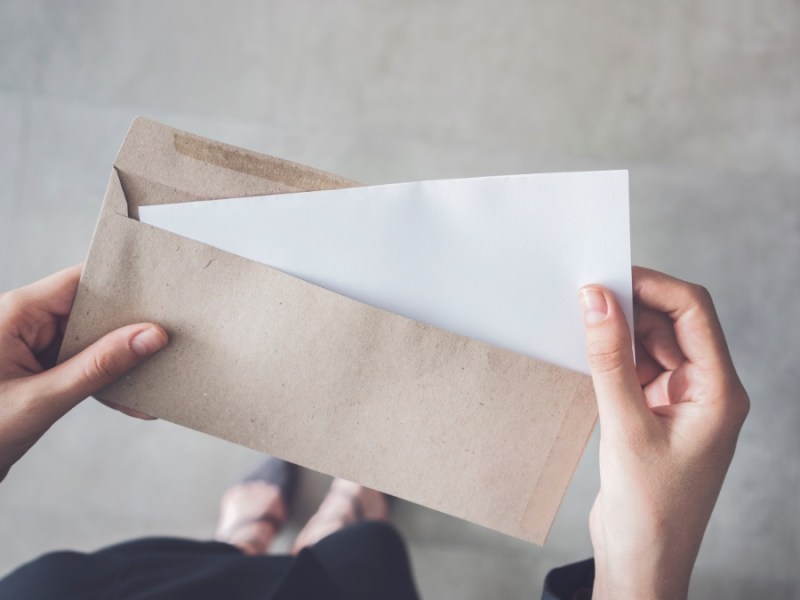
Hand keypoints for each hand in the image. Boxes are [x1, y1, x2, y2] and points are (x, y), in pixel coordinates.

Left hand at [0, 265, 167, 482]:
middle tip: (169, 340)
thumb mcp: (42, 399)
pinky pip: (79, 362)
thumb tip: (149, 337)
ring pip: (89, 339)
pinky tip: (131, 398)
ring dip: (120, 359)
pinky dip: (103, 379)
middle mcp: (23, 321)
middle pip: (90, 310)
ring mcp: (29, 344)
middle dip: (129, 328)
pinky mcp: (35, 367)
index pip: (80, 282)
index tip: (162, 293)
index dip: (123, 283)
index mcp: (15, 312)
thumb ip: (99, 366)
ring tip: (154, 374)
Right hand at [579, 267, 748, 599]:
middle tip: (586, 295)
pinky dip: (615, 356)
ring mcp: (682, 402)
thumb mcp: (626, 427)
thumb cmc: (650, 510)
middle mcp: (707, 391)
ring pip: (654, 344)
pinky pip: (638, 368)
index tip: (610, 275)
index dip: (653, 287)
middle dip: (633, 305)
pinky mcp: (658, 413)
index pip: (693, 313)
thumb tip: (597, 302)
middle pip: (674, 324)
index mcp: (719, 392)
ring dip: (621, 331)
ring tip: (582, 321)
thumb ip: (610, 360)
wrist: (644, 561)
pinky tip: (589, 352)